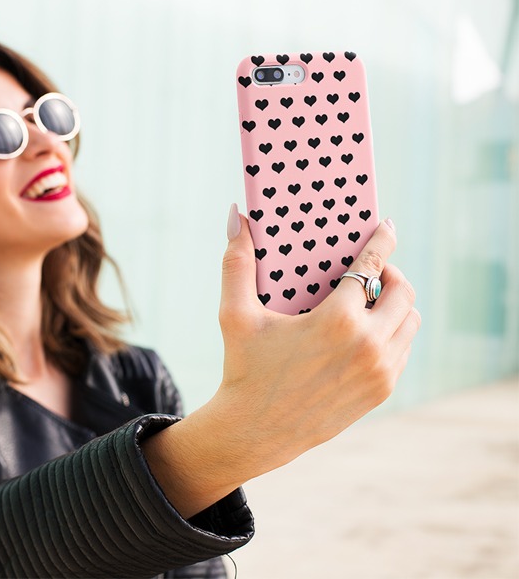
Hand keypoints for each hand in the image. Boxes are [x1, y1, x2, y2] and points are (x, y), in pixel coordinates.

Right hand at [142, 205, 419, 517]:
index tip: (387, 226)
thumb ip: (237, 261)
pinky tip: (369, 331)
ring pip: (410, 321)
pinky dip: (393, 333)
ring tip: (372, 300)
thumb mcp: (236, 314)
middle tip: (371, 271)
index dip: (382, 240)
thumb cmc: (244, 369)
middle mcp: (368, 345)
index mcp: (337, 321)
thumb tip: (235, 215)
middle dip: (391, 273)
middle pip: (403, 291)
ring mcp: (379, 371)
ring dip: (397, 304)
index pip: (372, 266)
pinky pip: (403, 350)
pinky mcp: (381, 391)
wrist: (255, 432)